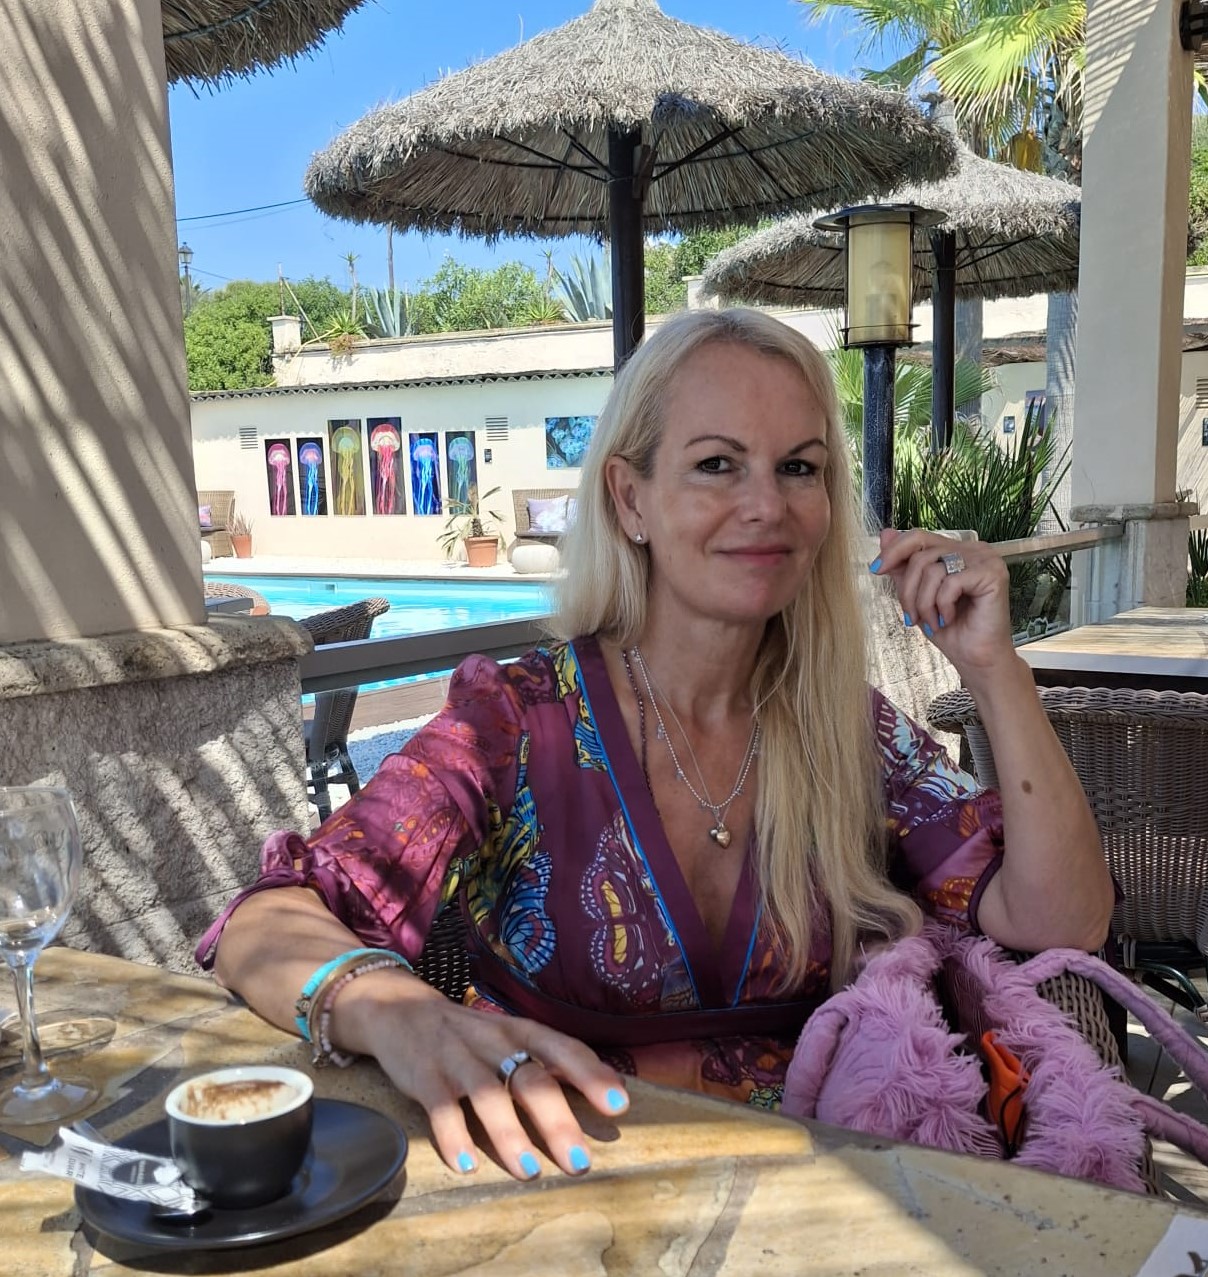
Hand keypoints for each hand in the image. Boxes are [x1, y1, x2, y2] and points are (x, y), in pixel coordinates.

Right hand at [354, 977, 628, 1179]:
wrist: (400, 1010)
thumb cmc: (471, 1035)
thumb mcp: (512, 1037)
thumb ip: (553, 1061)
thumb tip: (611, 1090)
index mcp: (521, 1031)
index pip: (563, 1049)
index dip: (591, 1075)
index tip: (618, 1106)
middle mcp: (494, 1042)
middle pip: (530, 1078)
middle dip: (556, 1120)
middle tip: (579, 1162)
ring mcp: (458, 1058)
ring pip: (488, 1094)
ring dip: (509, 1134)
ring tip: (528, 1172)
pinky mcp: (424, 1076)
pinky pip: (440, 1107)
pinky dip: (453, 1136)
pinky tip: (466, 1165)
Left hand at [869, 528, 1015, 679]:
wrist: (975, 659)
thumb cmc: (949, 629)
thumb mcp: (916, 595)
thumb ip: (903, 566)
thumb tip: (885, 533)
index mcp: (957, 550)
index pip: (918, 537)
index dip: (893, 551)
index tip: (875, 570)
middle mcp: (974, 549)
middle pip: (921, 554)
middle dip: (908, 589)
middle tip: (911, 617)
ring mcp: (986, 559)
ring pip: (933, 569)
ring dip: (924, 602)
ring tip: (931, 621)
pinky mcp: (993, 574)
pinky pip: (950, 582)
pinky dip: (942, 605)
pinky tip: (948, 619)